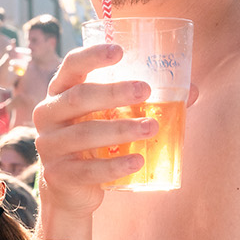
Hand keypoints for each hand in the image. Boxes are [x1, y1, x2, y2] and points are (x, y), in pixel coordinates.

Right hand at [32, 43, 158, 220]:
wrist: (70, 188)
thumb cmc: (96, 140)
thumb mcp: (111, 115)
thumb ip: (142, 101)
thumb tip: (192, 91)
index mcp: (61, 91)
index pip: (71, 65)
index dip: (92, 56)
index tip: (119, 51)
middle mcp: (48, 114)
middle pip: (78, 97)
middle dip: (113, 92)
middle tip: (145, 90)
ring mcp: (49, 145)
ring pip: (84, 134)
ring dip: (120, 129)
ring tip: (151, 127)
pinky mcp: (57, 174)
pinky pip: (87, 170)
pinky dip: (115, 165)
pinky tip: (138, 160)